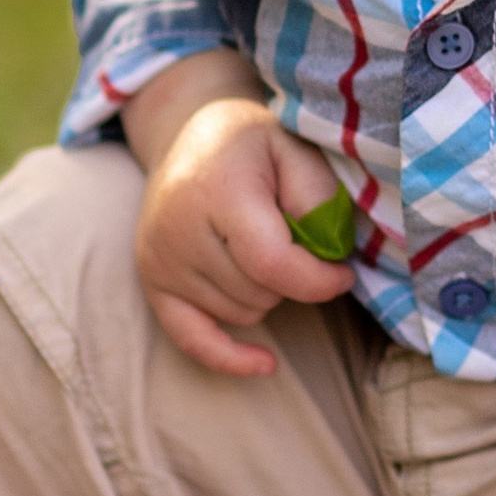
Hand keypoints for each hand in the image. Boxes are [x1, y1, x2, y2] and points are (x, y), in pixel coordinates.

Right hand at [123, 52, 353, 376]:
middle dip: (292, 278)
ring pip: (238, 313)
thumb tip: (326, 256)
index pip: (271, 262)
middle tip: (296, 241)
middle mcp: (177, 228)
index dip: (317, 280)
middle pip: (257, 291)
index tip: (344, 273)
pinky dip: (228, 356)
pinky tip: (265, 363)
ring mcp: (158, 258)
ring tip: (264, 248)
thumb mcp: (296, 149)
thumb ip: (317, 198)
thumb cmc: (253, 144)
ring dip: (266, 294)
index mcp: (216, 190)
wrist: (190, 133)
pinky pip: (191, 339)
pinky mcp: (151, 280)